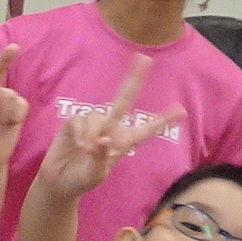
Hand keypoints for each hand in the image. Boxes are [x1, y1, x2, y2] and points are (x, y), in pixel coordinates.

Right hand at [25, 53, 154, 213]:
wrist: (59, 181)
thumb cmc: (82, 179)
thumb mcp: (95, 175)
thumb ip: (101, 158)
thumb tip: (102, 140)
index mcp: (123, 142)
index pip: (146, 130)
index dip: (162, 120)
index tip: (181, 111)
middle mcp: (110, 127)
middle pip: (123, 100)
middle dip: (134, 79)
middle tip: (145, 58)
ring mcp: (93, 123)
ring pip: (96, 115)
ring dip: (92, 132)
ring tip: (86, 149)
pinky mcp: (75, 122)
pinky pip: (79, 119)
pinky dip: (80, 132)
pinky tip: (78, 144)